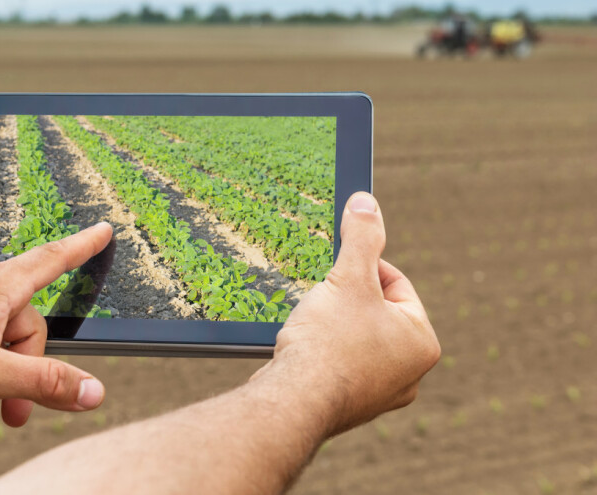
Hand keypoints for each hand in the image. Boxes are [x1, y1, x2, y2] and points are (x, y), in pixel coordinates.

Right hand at [253, 192, 439, 435]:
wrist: (294, 401)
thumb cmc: (328, 341)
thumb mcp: (348, 278)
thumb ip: (362, 239)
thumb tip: (366, 202)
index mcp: (421, 342)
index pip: (397, 285)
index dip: (364, 266)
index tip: (337, 265)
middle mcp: (408, 374)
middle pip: (376, 314)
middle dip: (347, 299)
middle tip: (322, 293)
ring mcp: (378, 395)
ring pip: (356, 341)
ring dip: (334, 326)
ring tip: (311, 320)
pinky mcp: (348, 407)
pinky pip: (338, 366)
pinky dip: (322, 353)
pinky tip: (304, 347)